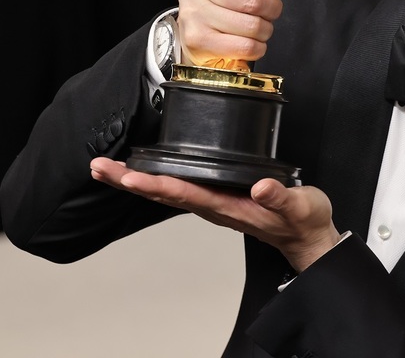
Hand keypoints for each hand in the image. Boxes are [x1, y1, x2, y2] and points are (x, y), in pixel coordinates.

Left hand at [90, 158, 341, 271]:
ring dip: (136, 180)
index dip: (155, 183)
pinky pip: (179, 188)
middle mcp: (214, 206)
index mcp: (228, 206)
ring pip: (167, 191)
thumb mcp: (299, 207)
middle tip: (99, 167)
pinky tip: (145, 172)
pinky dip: (156, 179)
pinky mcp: (218, 197)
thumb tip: (259, 186)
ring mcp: (213, 203)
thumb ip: (279, 197)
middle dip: (130, 180)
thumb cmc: (302, 221)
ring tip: (108, 169)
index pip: (184, 193)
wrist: (306, 237)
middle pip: (164, 192)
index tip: (128, 176)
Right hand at [176, 0, 292, 66]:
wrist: (196, 24)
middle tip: (269, 11)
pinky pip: (245, 46)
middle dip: (272, 8)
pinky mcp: (197, 39)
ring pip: (252, 25)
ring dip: (265, 29)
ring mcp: (192, 13)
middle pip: (254, 0)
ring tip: (258, 25)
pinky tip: (251, 40)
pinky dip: (257, 47)